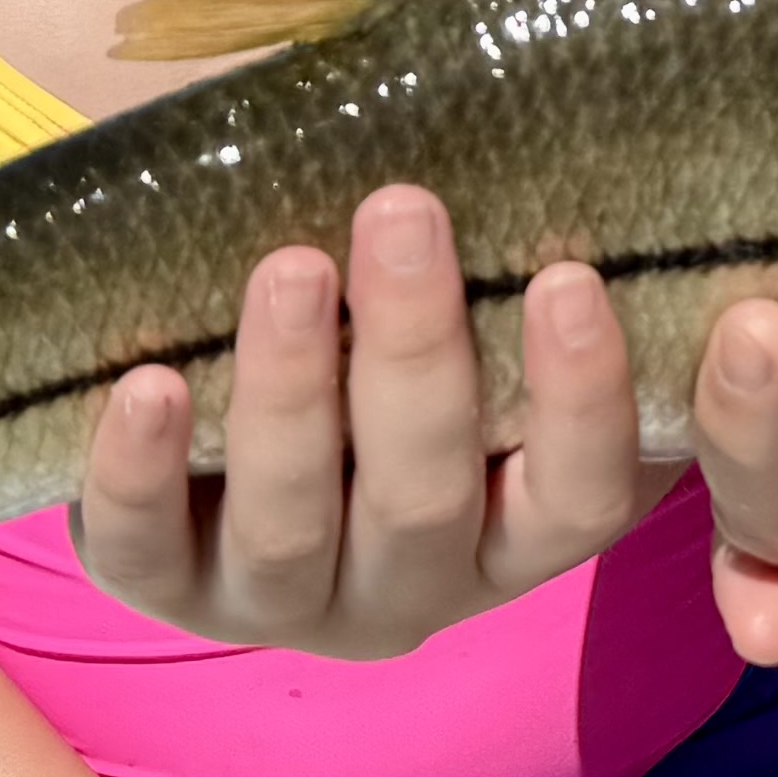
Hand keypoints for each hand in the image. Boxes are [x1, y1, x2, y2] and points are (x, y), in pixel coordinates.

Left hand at [71, 186, 663, 656]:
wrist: (240, 444)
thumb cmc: (406, 356)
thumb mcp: (502, 344)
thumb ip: (563, 294)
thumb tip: (637, 176)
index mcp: (517, 536)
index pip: (577, 496)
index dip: (579, 401)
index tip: (567, 277)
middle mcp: (412, 589)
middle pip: (424, 500)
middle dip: (413, 354)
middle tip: (403, 210)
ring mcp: (284, 600)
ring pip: (291, 528)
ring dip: (291, 393)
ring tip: (289, 267)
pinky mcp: (165, 588)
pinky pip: (144, 555)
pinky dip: (141, 474)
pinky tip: (145, 383)